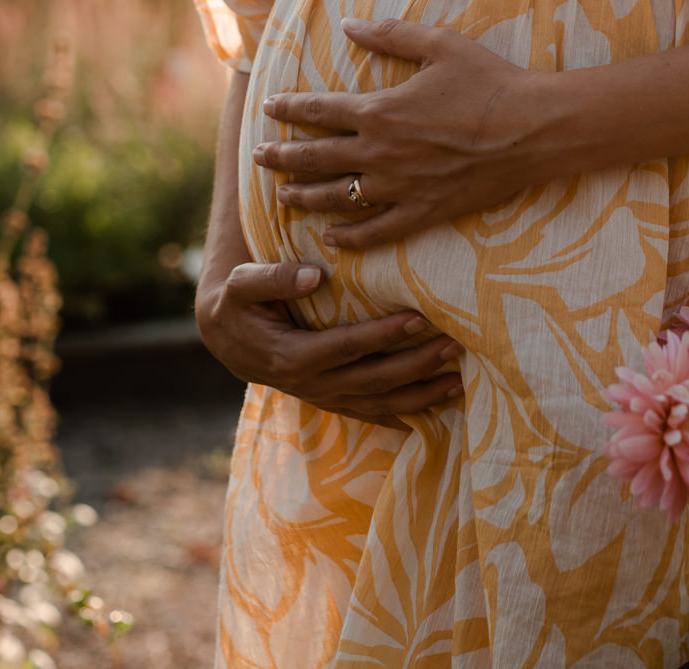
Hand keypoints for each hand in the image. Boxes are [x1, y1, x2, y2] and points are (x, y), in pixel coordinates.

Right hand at [195, 259, 461, 427]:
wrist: (228, 339)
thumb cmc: (238, 304)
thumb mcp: (242, 285)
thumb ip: (272, 278)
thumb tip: (314, 276)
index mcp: (291, 356)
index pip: (345, 347)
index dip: (380, 337)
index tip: (416, 319)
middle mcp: (312, 384)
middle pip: (372, 380)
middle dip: (416, 366)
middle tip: (455, 346)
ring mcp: (325, 397)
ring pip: (379, 403)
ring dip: (421, 395)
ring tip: (460, 381)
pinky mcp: (334, 400)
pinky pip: (374, 413)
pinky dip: (408, 413)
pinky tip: (440, 408)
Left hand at [254, 17, 562, 250]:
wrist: (533, 128)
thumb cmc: (490, 80)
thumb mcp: (439, 44)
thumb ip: (390, 33)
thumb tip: (350, 24)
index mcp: (380, 110)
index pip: (318, 110)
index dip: (288, 109)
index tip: (267, 107)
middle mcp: (380, 153)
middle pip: (316, 157)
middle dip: (281, 157)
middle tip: (257, 158)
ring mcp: (400, 187)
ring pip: (337, 197)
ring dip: (304, 197)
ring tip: (282, 197)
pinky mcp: (424, 211)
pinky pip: (377, 231)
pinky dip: (350, 237)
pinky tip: (331, 238)